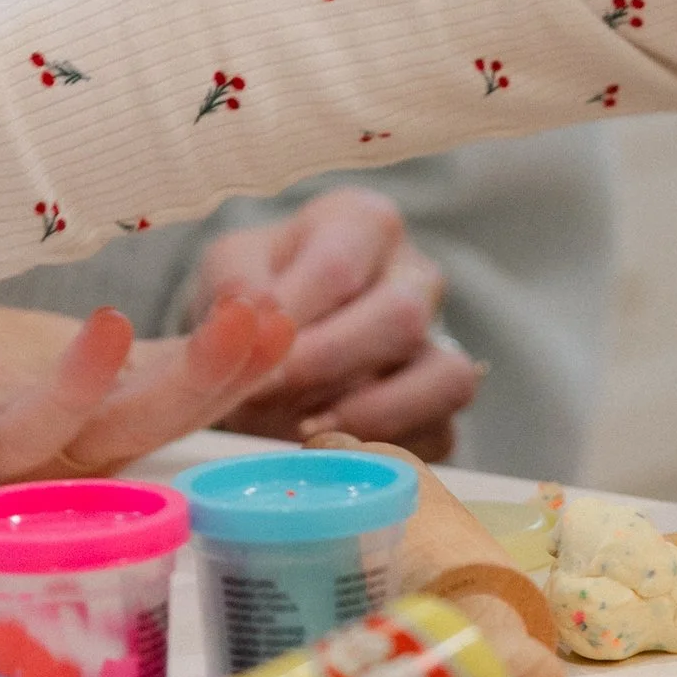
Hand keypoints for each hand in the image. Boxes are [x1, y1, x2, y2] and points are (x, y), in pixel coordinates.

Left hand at [0, 291, 298, 500]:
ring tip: (112, 323)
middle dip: (181, 384)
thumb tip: (276, 320)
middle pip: (113, 434)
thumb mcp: (76, 359)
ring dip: (70, 392)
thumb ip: (163, 361)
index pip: (168, 409)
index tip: (277, 319)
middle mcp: (30, 468)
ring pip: (20, 444)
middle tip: (243, 320)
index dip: (226, 373)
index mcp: (84, 444)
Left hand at [190, 187, 477, 459]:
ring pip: (447, 378)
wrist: (272, 344)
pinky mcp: (443, 409)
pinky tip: (328, 452)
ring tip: (302, 432)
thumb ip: (237, 286)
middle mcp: (417, 276)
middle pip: (402, 318)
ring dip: (367, 414)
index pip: (339, 267)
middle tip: (267, 396)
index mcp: (365, 224)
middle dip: (325, 367)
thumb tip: (253, 315)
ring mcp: (442, 342)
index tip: (247, 361)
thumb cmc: (259, 290)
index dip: (290, 323)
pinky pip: (439, 435)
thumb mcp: (230, 267)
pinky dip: (382, 452)